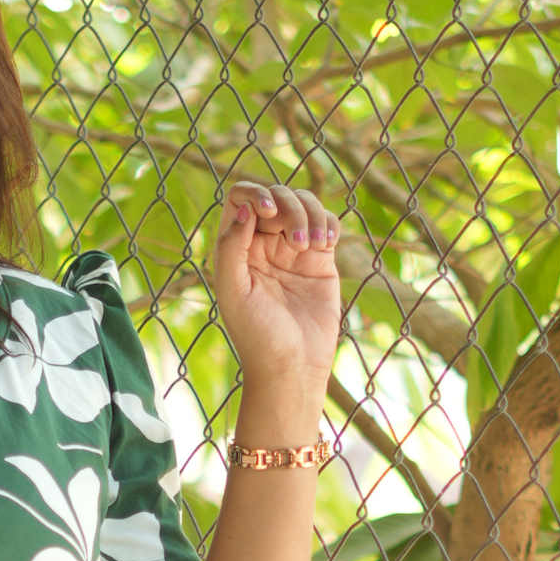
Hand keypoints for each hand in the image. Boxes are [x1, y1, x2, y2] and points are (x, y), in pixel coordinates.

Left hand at [211, 178, 342, 406]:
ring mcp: (293, 249)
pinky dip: (328, 223)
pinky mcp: (320, 259)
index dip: (254, 194)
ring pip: (304, 203)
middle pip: (276, 195)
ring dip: (311, 214)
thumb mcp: (233, 291)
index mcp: (236, 248)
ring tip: (313, 246)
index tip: (267, 214)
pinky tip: (325, 245)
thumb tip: (243, 208)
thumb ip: (230, 247)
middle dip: (288, 206)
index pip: (241, 198)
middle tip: (295, 241)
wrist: (293, 366)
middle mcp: (263, 244)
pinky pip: (327, 222)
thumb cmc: (256, 335)